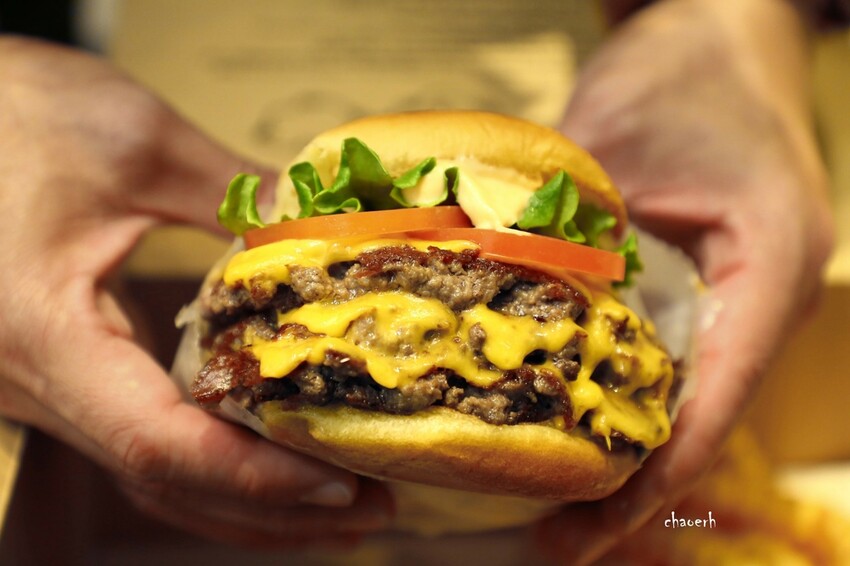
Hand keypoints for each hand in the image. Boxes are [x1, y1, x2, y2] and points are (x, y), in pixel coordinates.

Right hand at [0, 37, 392, 547]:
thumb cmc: (14, 115)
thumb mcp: (135, 141)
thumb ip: (236, 191)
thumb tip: (325, 222)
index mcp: (45, 335)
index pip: (158, 440)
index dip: (255, 474)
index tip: (342, 479)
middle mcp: (38, 386)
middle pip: (168, 481)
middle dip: (276, 506)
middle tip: (374, 506)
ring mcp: (49, 390)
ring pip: (154, 479)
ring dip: (251, 502)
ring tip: (342, 504)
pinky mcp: (68, 376)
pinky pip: (142, 445)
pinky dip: (212, 469)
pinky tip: (270, 468)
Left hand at [538, 0, 832, 561]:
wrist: (715, 33)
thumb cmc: (681, 72)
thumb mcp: (616, 141)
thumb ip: (571, 228)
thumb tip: (498, 306)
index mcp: (768, 264)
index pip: (716, 394)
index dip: (656, 469)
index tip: (595, 523)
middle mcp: (761, 294)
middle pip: (702, 412)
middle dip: (634, 483)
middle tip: (561, 538)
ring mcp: (736, 294)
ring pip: (684, 395)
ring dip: (625, 453)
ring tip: (558, 509)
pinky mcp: (703, 284)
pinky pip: (665, 359)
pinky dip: (621, 401)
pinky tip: (569, 429)